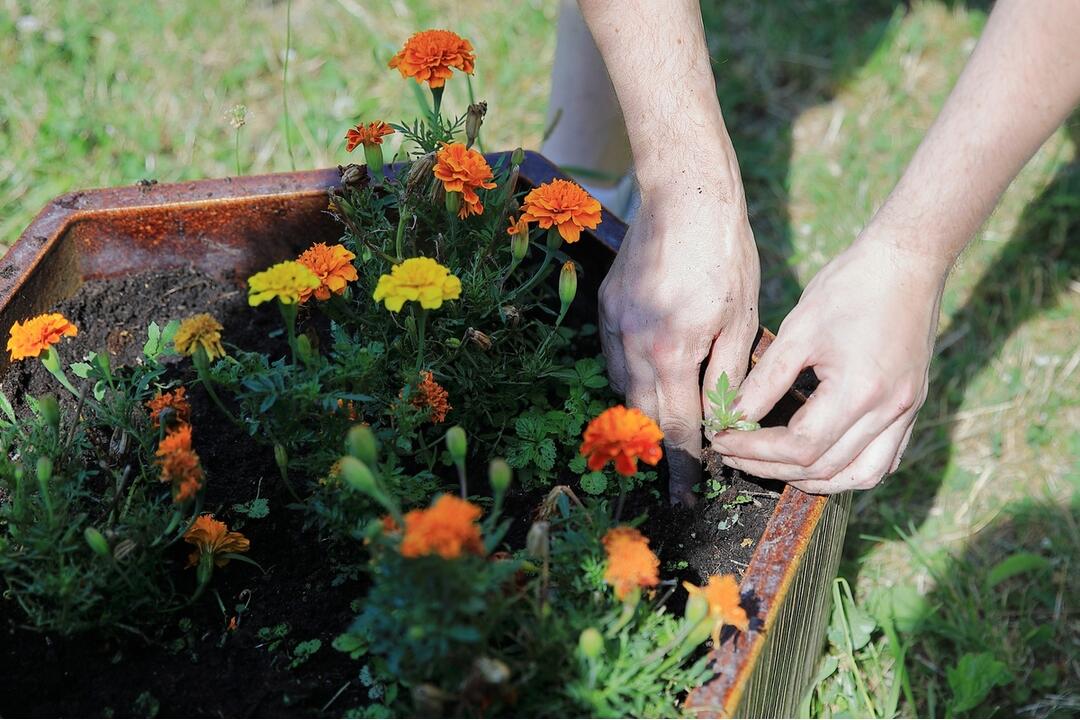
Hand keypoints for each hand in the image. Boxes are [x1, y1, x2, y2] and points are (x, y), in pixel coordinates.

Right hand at [601, 196, 759, 504]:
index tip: (685, 498)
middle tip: (671, 481)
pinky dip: (628, 380)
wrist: (685, 194)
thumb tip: (722, 421)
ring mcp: (614, 325)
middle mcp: (635, 345)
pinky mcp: (605, 307)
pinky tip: (646, 386)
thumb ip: (727, 375)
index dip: (684, 466)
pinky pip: (612, 359)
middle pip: (643, 417)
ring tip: (658, 441)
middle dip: (658, 453)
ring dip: (641, 419)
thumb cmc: (726, 253)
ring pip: (622, 389)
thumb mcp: (742, 317)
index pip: (678, 427)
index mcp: (673, 352)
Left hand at [711, 231, 948, 493]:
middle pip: (824, 467)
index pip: (799, 446)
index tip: (721, 440)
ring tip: (773, 466)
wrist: (907, 261)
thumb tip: (732, 417)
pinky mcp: (911, 406)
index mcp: (859, 391)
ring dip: (814, 480)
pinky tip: (820, 462)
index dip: (754, 449)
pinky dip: (849, 470)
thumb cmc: (849, 287)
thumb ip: (764, 381)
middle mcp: (889, 411)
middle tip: (734, 453)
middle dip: (772, 466)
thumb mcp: (798, 330)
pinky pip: (883, 460)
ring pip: (860, 475)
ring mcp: (906, 412)